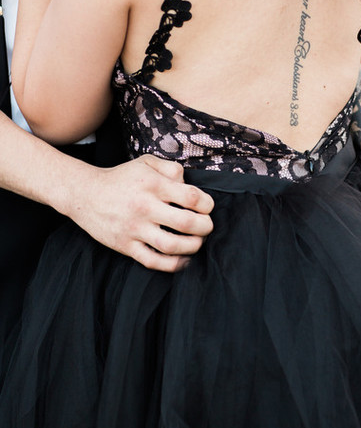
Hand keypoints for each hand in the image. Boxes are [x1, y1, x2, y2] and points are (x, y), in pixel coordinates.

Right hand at [61, 154, 213, 271]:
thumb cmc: (122, 178)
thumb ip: (171, 168)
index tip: (207, 207)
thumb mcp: (146, 162)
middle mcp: (145, 206)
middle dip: (205, 227)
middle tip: (207, 226)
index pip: (192, 197)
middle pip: (186, 223)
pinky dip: (173, 265)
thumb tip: (190, 184)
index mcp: (153, 184)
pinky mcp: (125, 245)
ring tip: (198, 242)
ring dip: (193, 247)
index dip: (207, 204)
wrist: (85, 194)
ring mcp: (134, 228)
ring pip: (172, 245)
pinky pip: (153, 261)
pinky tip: (183, 260)